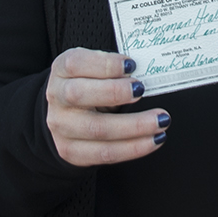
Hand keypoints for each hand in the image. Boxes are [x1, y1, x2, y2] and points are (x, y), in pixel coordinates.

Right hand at [45, 48, 170, 166]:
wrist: (66, 115)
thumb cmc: (88, 85)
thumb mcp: (94, 68)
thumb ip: (114, 68)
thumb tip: (145, 71)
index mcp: (62, 70)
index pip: (76, 63)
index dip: (104, 64)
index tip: (131, 65)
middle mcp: (57, 97)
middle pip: (80, 94)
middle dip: (115, 92)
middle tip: (142, 90)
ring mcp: (62, 127)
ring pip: (97, 129)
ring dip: (134, 126)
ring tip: (160, 121)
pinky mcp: (72, 151)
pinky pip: (105, 153)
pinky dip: (133, 148)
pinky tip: (154, 140)